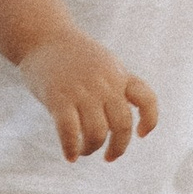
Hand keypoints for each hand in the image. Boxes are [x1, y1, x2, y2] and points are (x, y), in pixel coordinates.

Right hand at [18, 30, 160, 163]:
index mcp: (118, 74)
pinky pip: (69, 132)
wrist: (42, 36)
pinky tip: (69, 156)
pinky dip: (71, 149)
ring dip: (91, 149)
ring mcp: (82, 91)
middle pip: (122, 124)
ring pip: (97, 133)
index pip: (146, 99)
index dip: (150, 120)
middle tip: (110, 157)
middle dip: (118, 147)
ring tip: (84, 151)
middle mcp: (104, 83)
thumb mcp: (104, 63)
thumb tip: (119, 122)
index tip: (141, 135)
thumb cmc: (73, 55)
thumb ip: (115, 86)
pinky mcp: (58, 98)